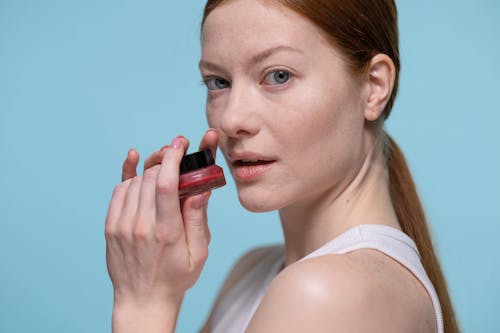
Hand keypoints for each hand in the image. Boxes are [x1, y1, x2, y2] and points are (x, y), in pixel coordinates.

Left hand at [105, 130, 217, 331]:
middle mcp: (141, 226)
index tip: (180, 144)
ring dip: (150, 170)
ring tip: (163, 168)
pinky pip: (118, 191)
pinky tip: (136, 165)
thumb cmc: (175, 277)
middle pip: (150, 178)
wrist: (143, 299)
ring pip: (134, 181)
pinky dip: (129, 176)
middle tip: (176, 154)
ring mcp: (122, 226)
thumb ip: (198, 219)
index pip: (166, 185)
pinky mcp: (111, 227)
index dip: (173, 158)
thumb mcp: (199, 253)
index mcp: (166, 232)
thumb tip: (200, 189)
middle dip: (165, 160)